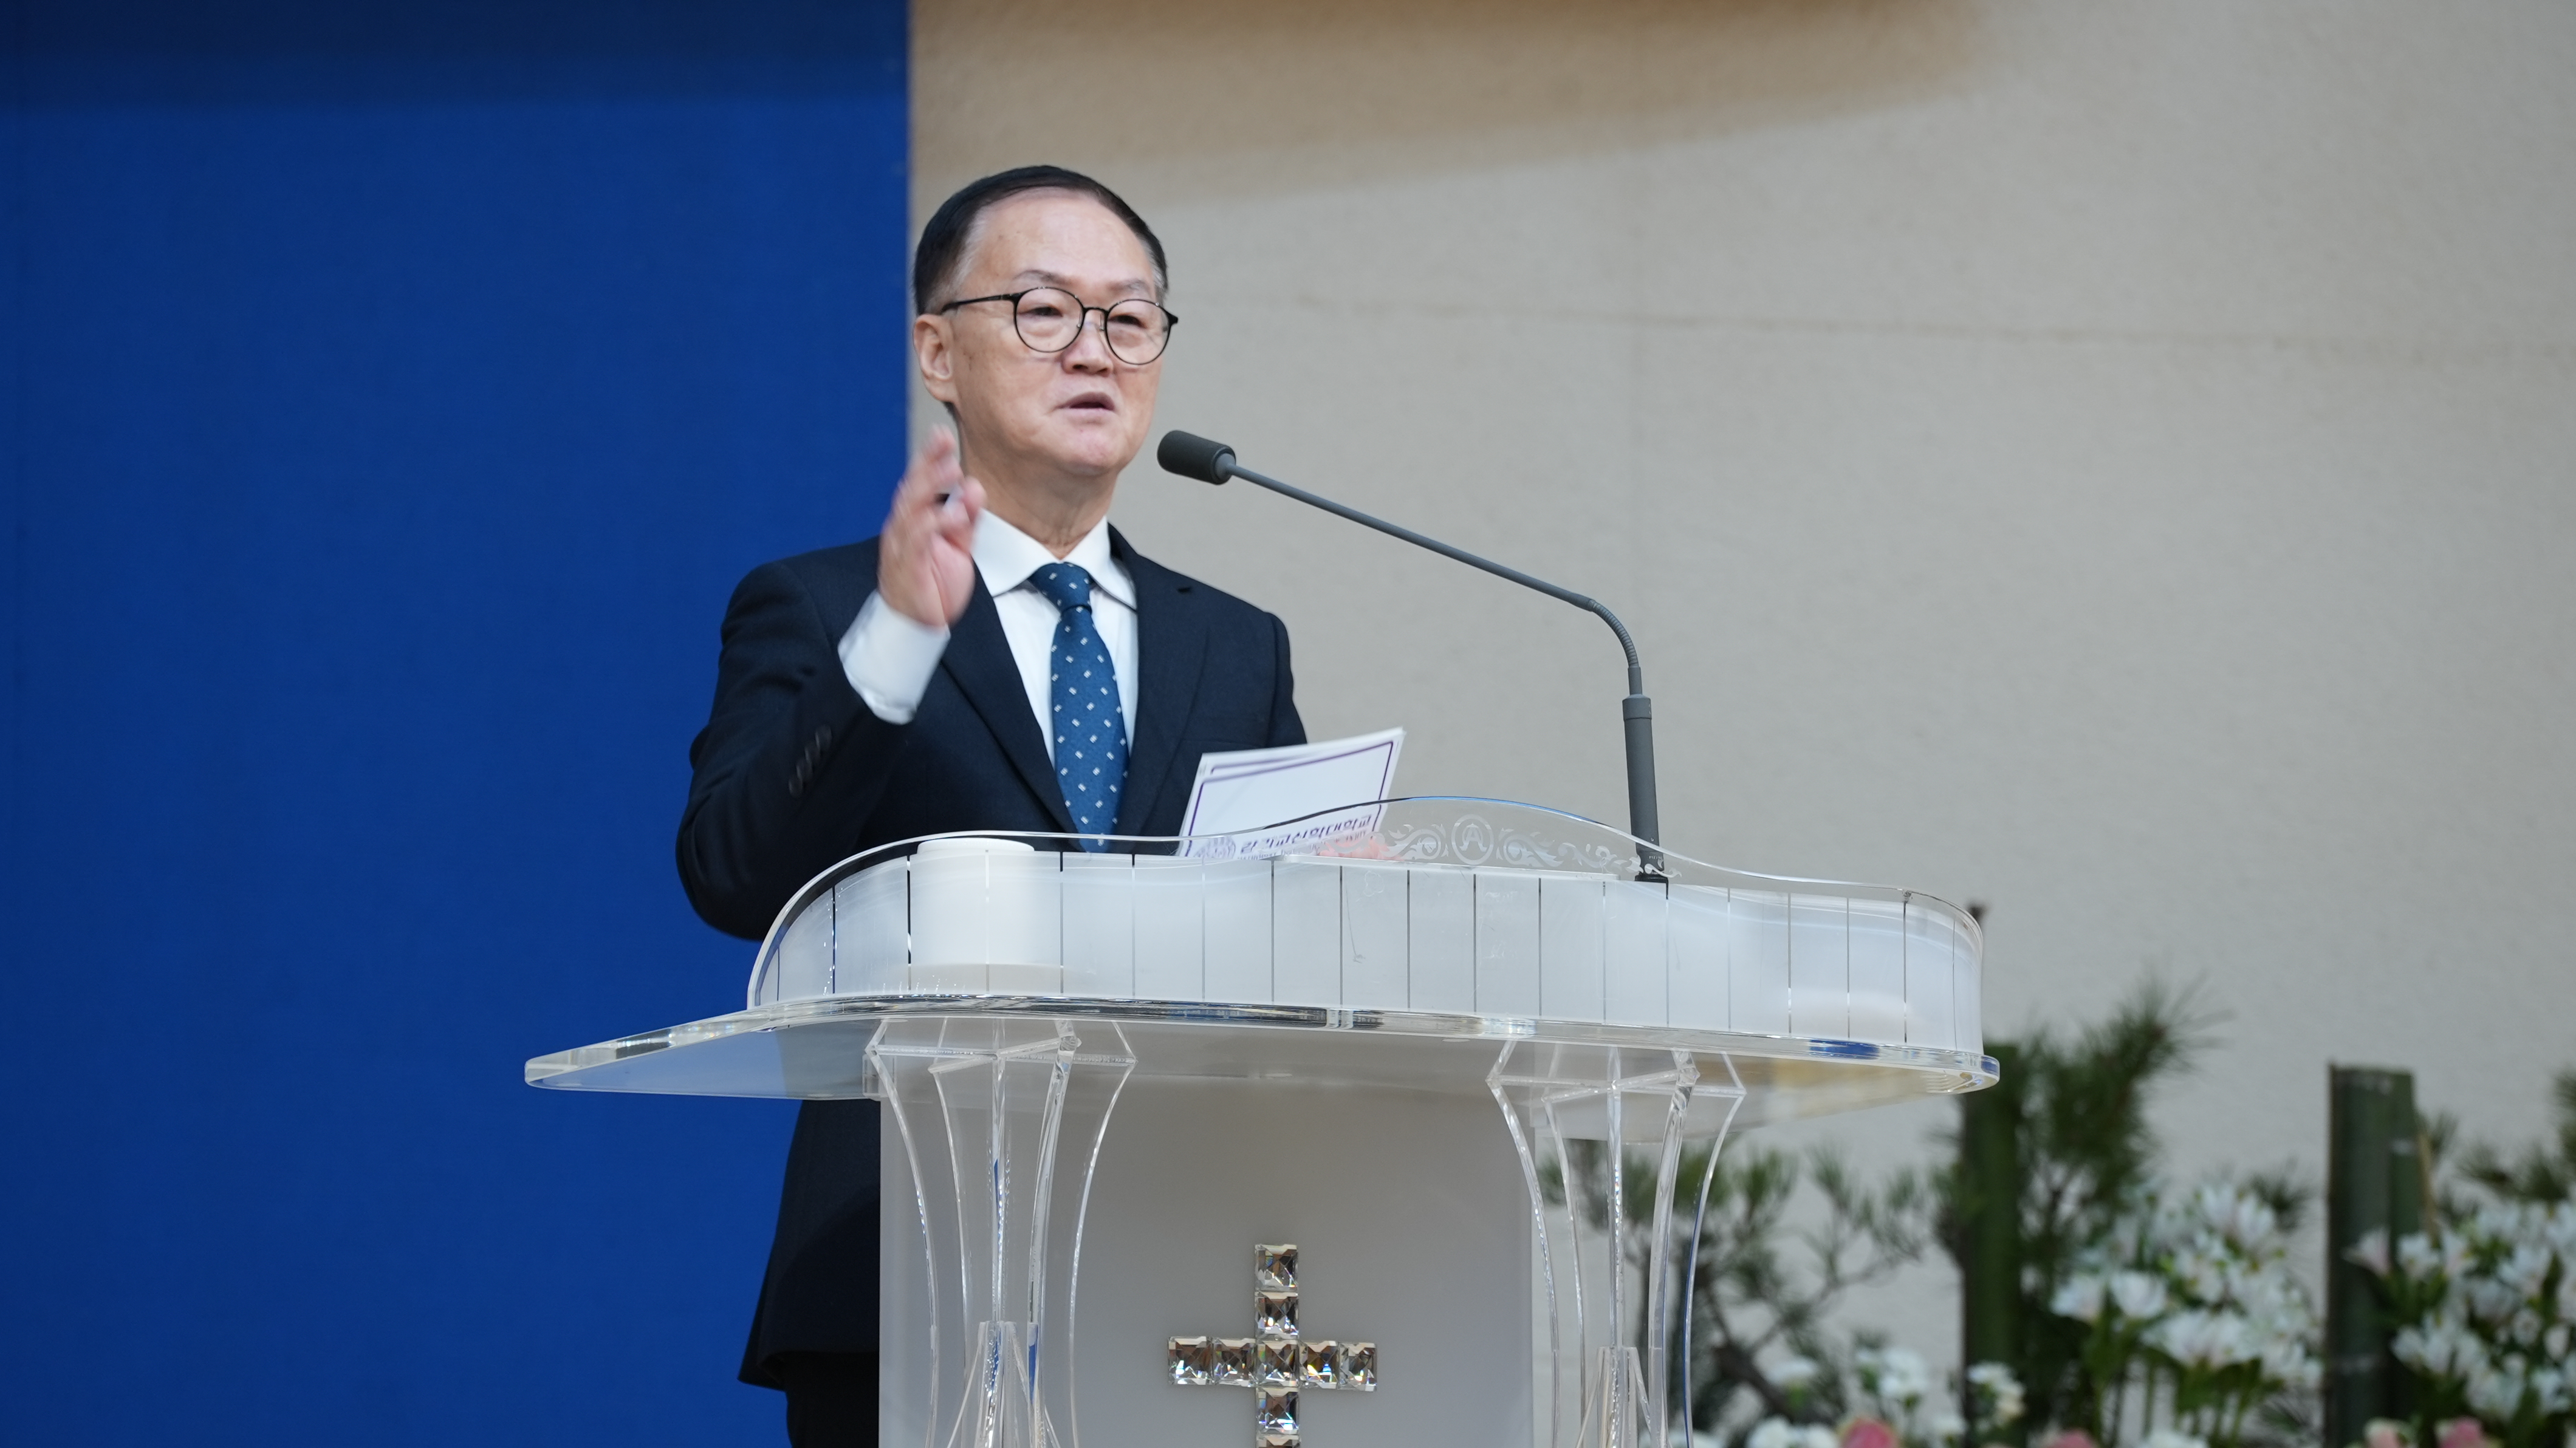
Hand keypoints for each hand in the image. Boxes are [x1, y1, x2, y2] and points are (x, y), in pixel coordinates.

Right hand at [876, 430, 984, 626]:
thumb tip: (974, 486)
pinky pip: (916, 541)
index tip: (943, 434)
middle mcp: (903, 528)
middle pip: (912, 488)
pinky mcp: (908, 567)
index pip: (920, 482)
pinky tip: (946, 513)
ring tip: (951, 468)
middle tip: (944, 439)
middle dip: (928, 462)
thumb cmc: (933, 584)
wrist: (917, 625)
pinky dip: (931, 524)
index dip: (929, 458)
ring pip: (912, 509)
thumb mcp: (957, 546)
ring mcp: (902, 547)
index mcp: (914, 520)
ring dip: (930, 487)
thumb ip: (965, 517)